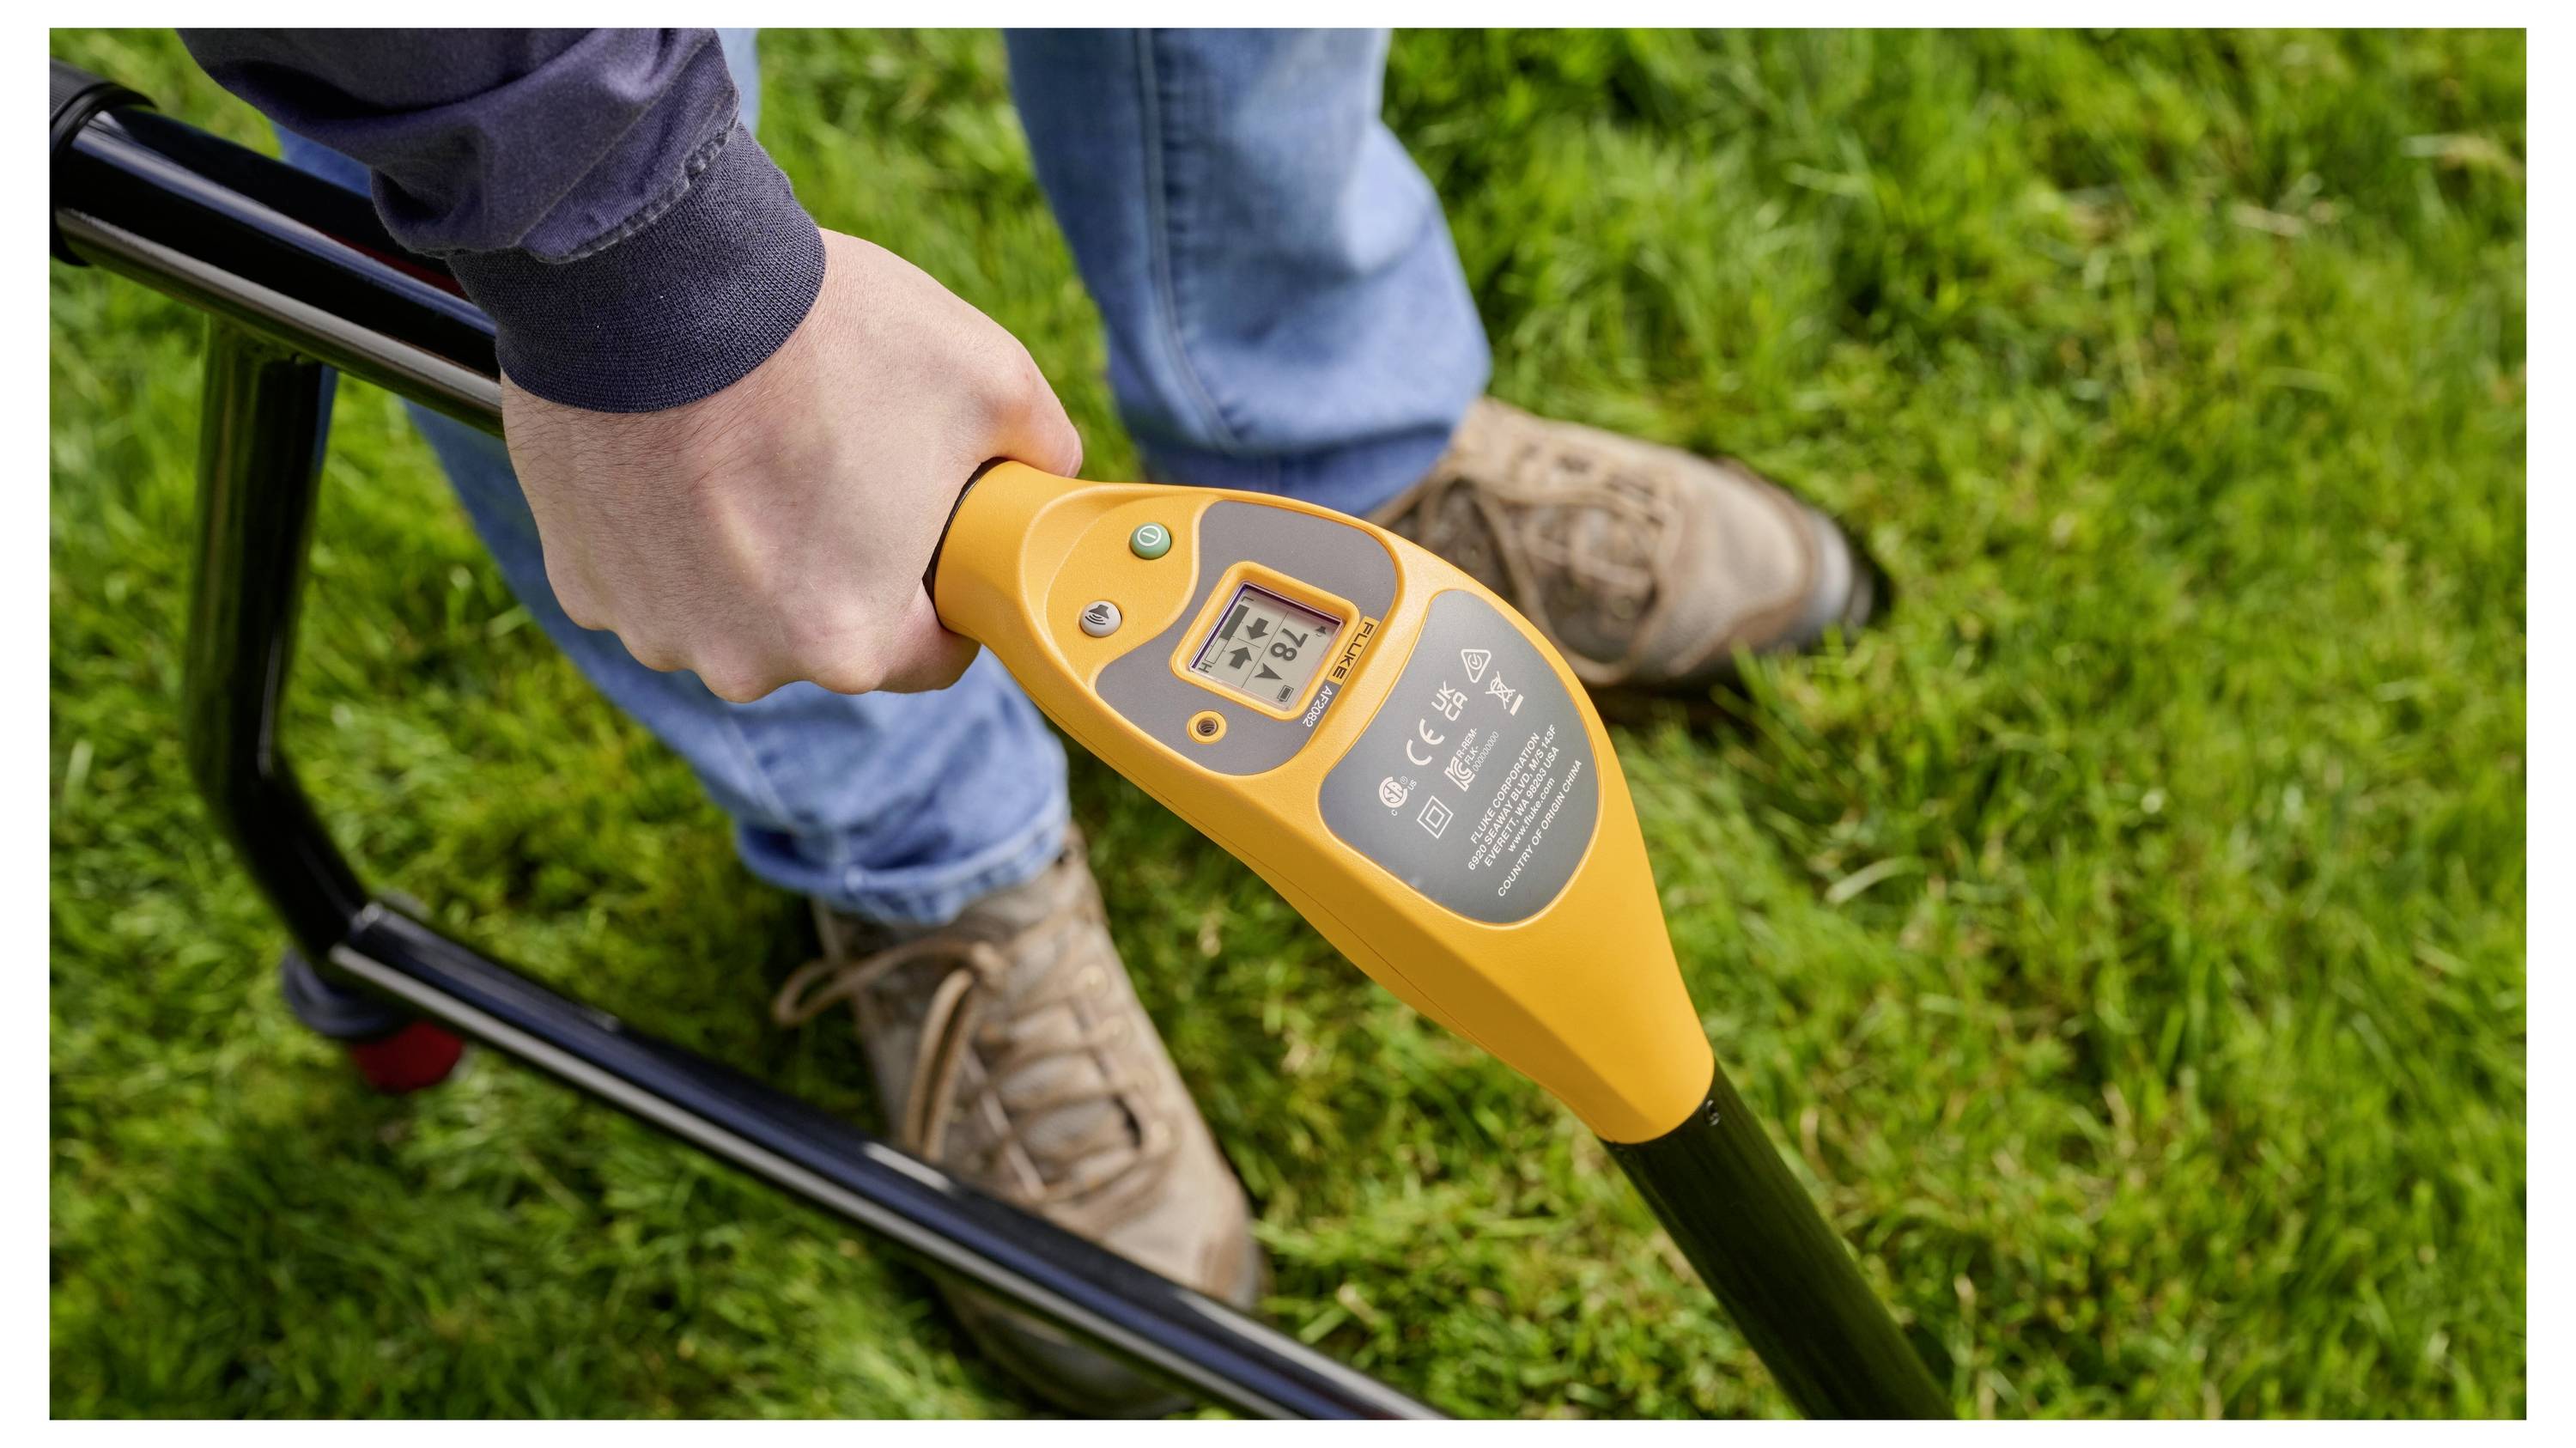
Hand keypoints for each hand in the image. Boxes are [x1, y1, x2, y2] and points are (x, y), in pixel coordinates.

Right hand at [499, 229, 1082, 701]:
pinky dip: (672, 528)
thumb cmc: (825, 333)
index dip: (948, 594)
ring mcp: (650, 623)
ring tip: (759, 448)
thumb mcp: (992, 377)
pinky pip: (653, 571)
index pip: (931, 654)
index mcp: (848, 643)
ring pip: (733, 606)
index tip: (940, 543)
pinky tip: (687, 452)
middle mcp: (742, 661)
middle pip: (826, 631)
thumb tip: (1049, 470)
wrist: (650, 272)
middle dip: (846, 564)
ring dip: (751, 551)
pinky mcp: (580, 577)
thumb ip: (1041, 449)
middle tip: (844, 465)